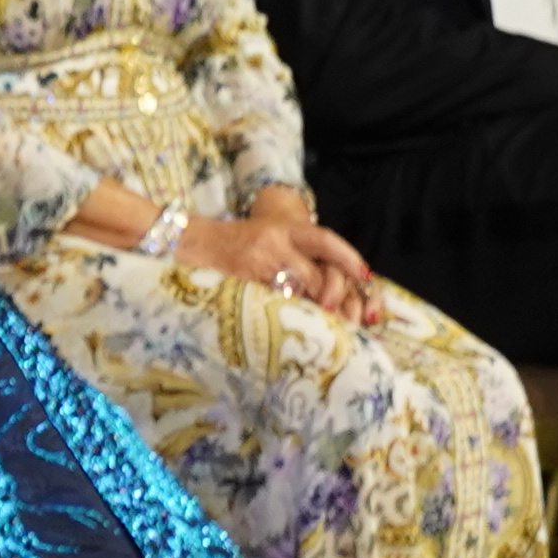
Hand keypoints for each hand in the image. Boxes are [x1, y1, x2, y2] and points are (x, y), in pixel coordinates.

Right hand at [161, 210, 376, 320]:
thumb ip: (297, 256)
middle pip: (316, 274)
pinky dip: (285, 317)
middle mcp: (275, 242)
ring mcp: (258, 262)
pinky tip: (290, 328)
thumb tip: (332, 288)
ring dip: (312, 313)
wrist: (190, 241)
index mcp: (285, 229)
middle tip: (344, 320)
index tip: (366, 277)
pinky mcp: (243, 281)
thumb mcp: (270, 238)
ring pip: (297, 293)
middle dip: (333, 300)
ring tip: (323, 329)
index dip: (349, 258)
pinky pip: (272, 304)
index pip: (325, 240)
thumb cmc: (236, 243)